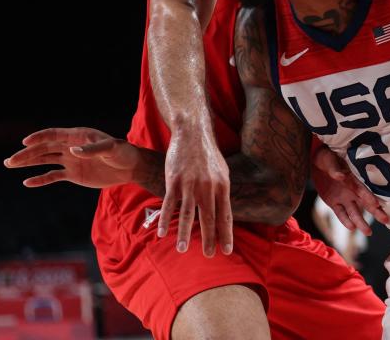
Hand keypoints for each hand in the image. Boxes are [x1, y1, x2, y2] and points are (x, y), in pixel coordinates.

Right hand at [4, 127, 139, 188]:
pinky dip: (41, 179)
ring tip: (10, 164)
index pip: (54, 135)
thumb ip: (92, 150)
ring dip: (28, 162)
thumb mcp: (111, 149)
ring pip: (45, 160)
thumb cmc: (122, 153)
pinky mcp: (73, 173)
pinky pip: (53, 175)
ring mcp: (70, 160)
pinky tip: (27, 182)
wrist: (130, 167)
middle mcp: (71, 146)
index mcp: (78, 136)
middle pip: (44, 148)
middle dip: (27, 153)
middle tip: (10, 160)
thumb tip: (73, 150)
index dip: (39, 137)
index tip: (25, 142)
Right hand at [157, 129, 231, 256]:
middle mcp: (208, 187)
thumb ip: (222, 191)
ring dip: (185, 234)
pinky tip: (163, 232)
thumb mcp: (222, 171)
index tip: (227, 250)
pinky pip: (169, 204)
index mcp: (222, 186)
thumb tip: (224, 210)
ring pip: (188, 214)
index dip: (226, 233)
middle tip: (210, 255)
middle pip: (209, 218)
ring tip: (183, 250)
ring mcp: (190, 184)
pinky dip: (166, 219)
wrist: (192, 134)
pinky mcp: (174, 180)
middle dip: (210, 239)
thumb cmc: (208, 154)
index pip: (225, 215)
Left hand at [312, 145, 388, 234]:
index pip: (362, 189)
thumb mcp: (329, 161)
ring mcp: (344, 198)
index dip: (369, 196)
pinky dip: (345, 220)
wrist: (317, 163)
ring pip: (354, 212)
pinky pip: (340, 214)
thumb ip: (335, 170)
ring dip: (361, 222)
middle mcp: (351, 190)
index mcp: (353, 178)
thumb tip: (341, 176)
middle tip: (386, 220)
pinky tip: (351, 228)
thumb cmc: (327, 158)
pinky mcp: (334, 203)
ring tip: (368, 232)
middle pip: (365, 203)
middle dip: (375, 211)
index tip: (377, 204)